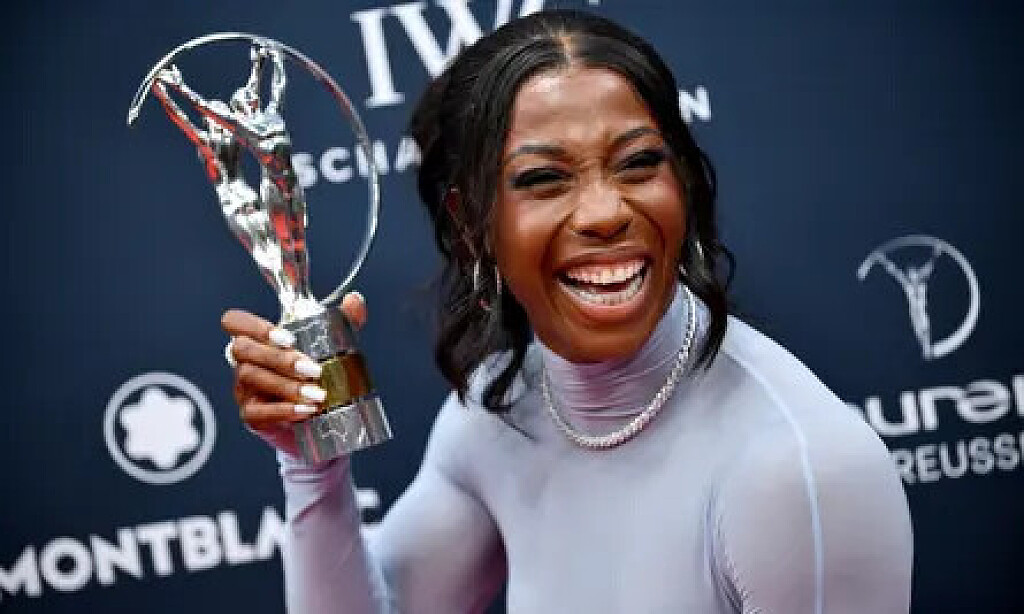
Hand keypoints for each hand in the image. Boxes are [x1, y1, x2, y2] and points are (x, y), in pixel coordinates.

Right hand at [221, 292, 367, 457]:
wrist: (320, 419)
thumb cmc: (317, 375)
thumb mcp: (331, 346)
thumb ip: (343, 321)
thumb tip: (355, 300)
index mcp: (258, 339)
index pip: (236, 322)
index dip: (255, 325)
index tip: (288, 337)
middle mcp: (244, 361)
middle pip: (243, 349)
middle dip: (279, 358)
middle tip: (314, 369)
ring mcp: (244, 389)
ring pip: (251, 378)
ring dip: (286, 386)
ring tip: (317, 394)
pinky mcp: (251, 416)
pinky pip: (258, 412)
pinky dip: (284, 411)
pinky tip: (307, 410)